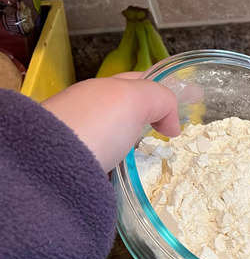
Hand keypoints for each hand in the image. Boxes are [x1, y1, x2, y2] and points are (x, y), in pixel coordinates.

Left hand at [42, 72, 180, 171]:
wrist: (48, 168)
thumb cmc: (92, 126)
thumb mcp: (132, 100)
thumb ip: (159, 99)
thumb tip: (172, 125)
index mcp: (103, 91)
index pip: (140, 81)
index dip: (166, 86)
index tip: (192, 97)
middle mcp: (90, 113)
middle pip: (127, 111)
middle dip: (151, 117)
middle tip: (177, 132)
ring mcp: (82, 144)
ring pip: (117, 140)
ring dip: (136, 146)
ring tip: (160, 158)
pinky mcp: (79, 174)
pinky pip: (109, 167)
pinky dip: (123, 169)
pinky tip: (133, 177)